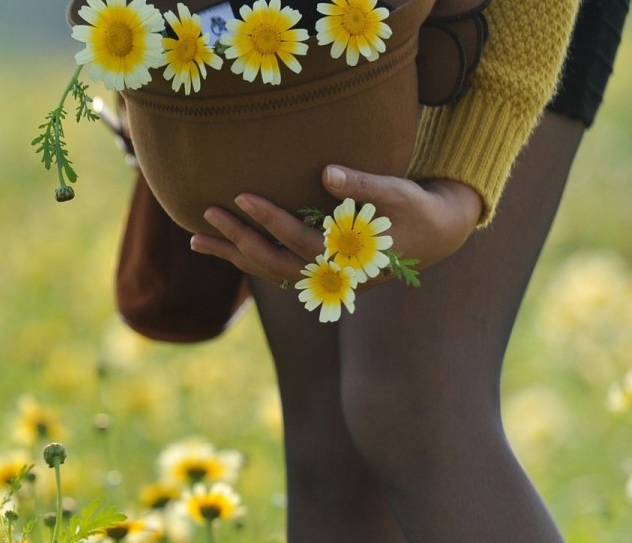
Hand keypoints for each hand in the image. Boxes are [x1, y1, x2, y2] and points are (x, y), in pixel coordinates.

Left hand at [189, 166, 484, 286]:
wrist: (437, 235)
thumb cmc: (416, 208)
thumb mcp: (396, 192)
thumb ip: (362, 185)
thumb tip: (326, 172)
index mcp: (348, 257)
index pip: (299, 240)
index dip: (269, 220)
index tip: (242, 196)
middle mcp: (331, 275)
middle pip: (273, 263)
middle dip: (238, 240)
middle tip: (206, 213)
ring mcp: (324, 280)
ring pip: (269, 272)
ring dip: (233, 257)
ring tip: (195, 240)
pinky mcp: (319, 275)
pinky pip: (275, 271)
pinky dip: (248, 260)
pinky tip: (224, 247)